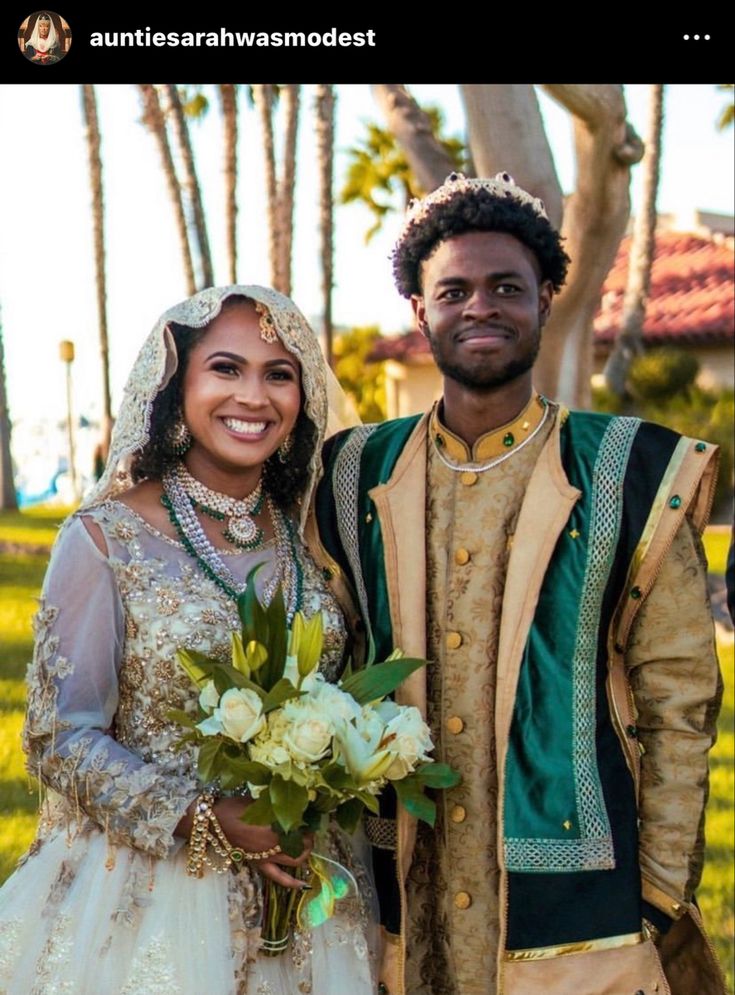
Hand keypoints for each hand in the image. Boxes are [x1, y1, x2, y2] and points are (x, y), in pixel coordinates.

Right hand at [176, 796, 312, 888]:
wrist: (212, 822)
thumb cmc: (234, 807)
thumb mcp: (258, 802)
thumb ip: (276, 808)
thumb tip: (293, 807)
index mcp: (273, 827)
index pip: (299, 827)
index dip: (306, 822)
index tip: (307, 815)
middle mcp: (273, 844)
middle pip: (301, 844)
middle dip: (308, 838)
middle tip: (308, 829)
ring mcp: (267, 857)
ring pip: (294, 861)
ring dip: (304, 853)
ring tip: (306, 846)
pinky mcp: (259, 864)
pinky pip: (278, 877)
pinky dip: (292, 883)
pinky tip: (304, 885)